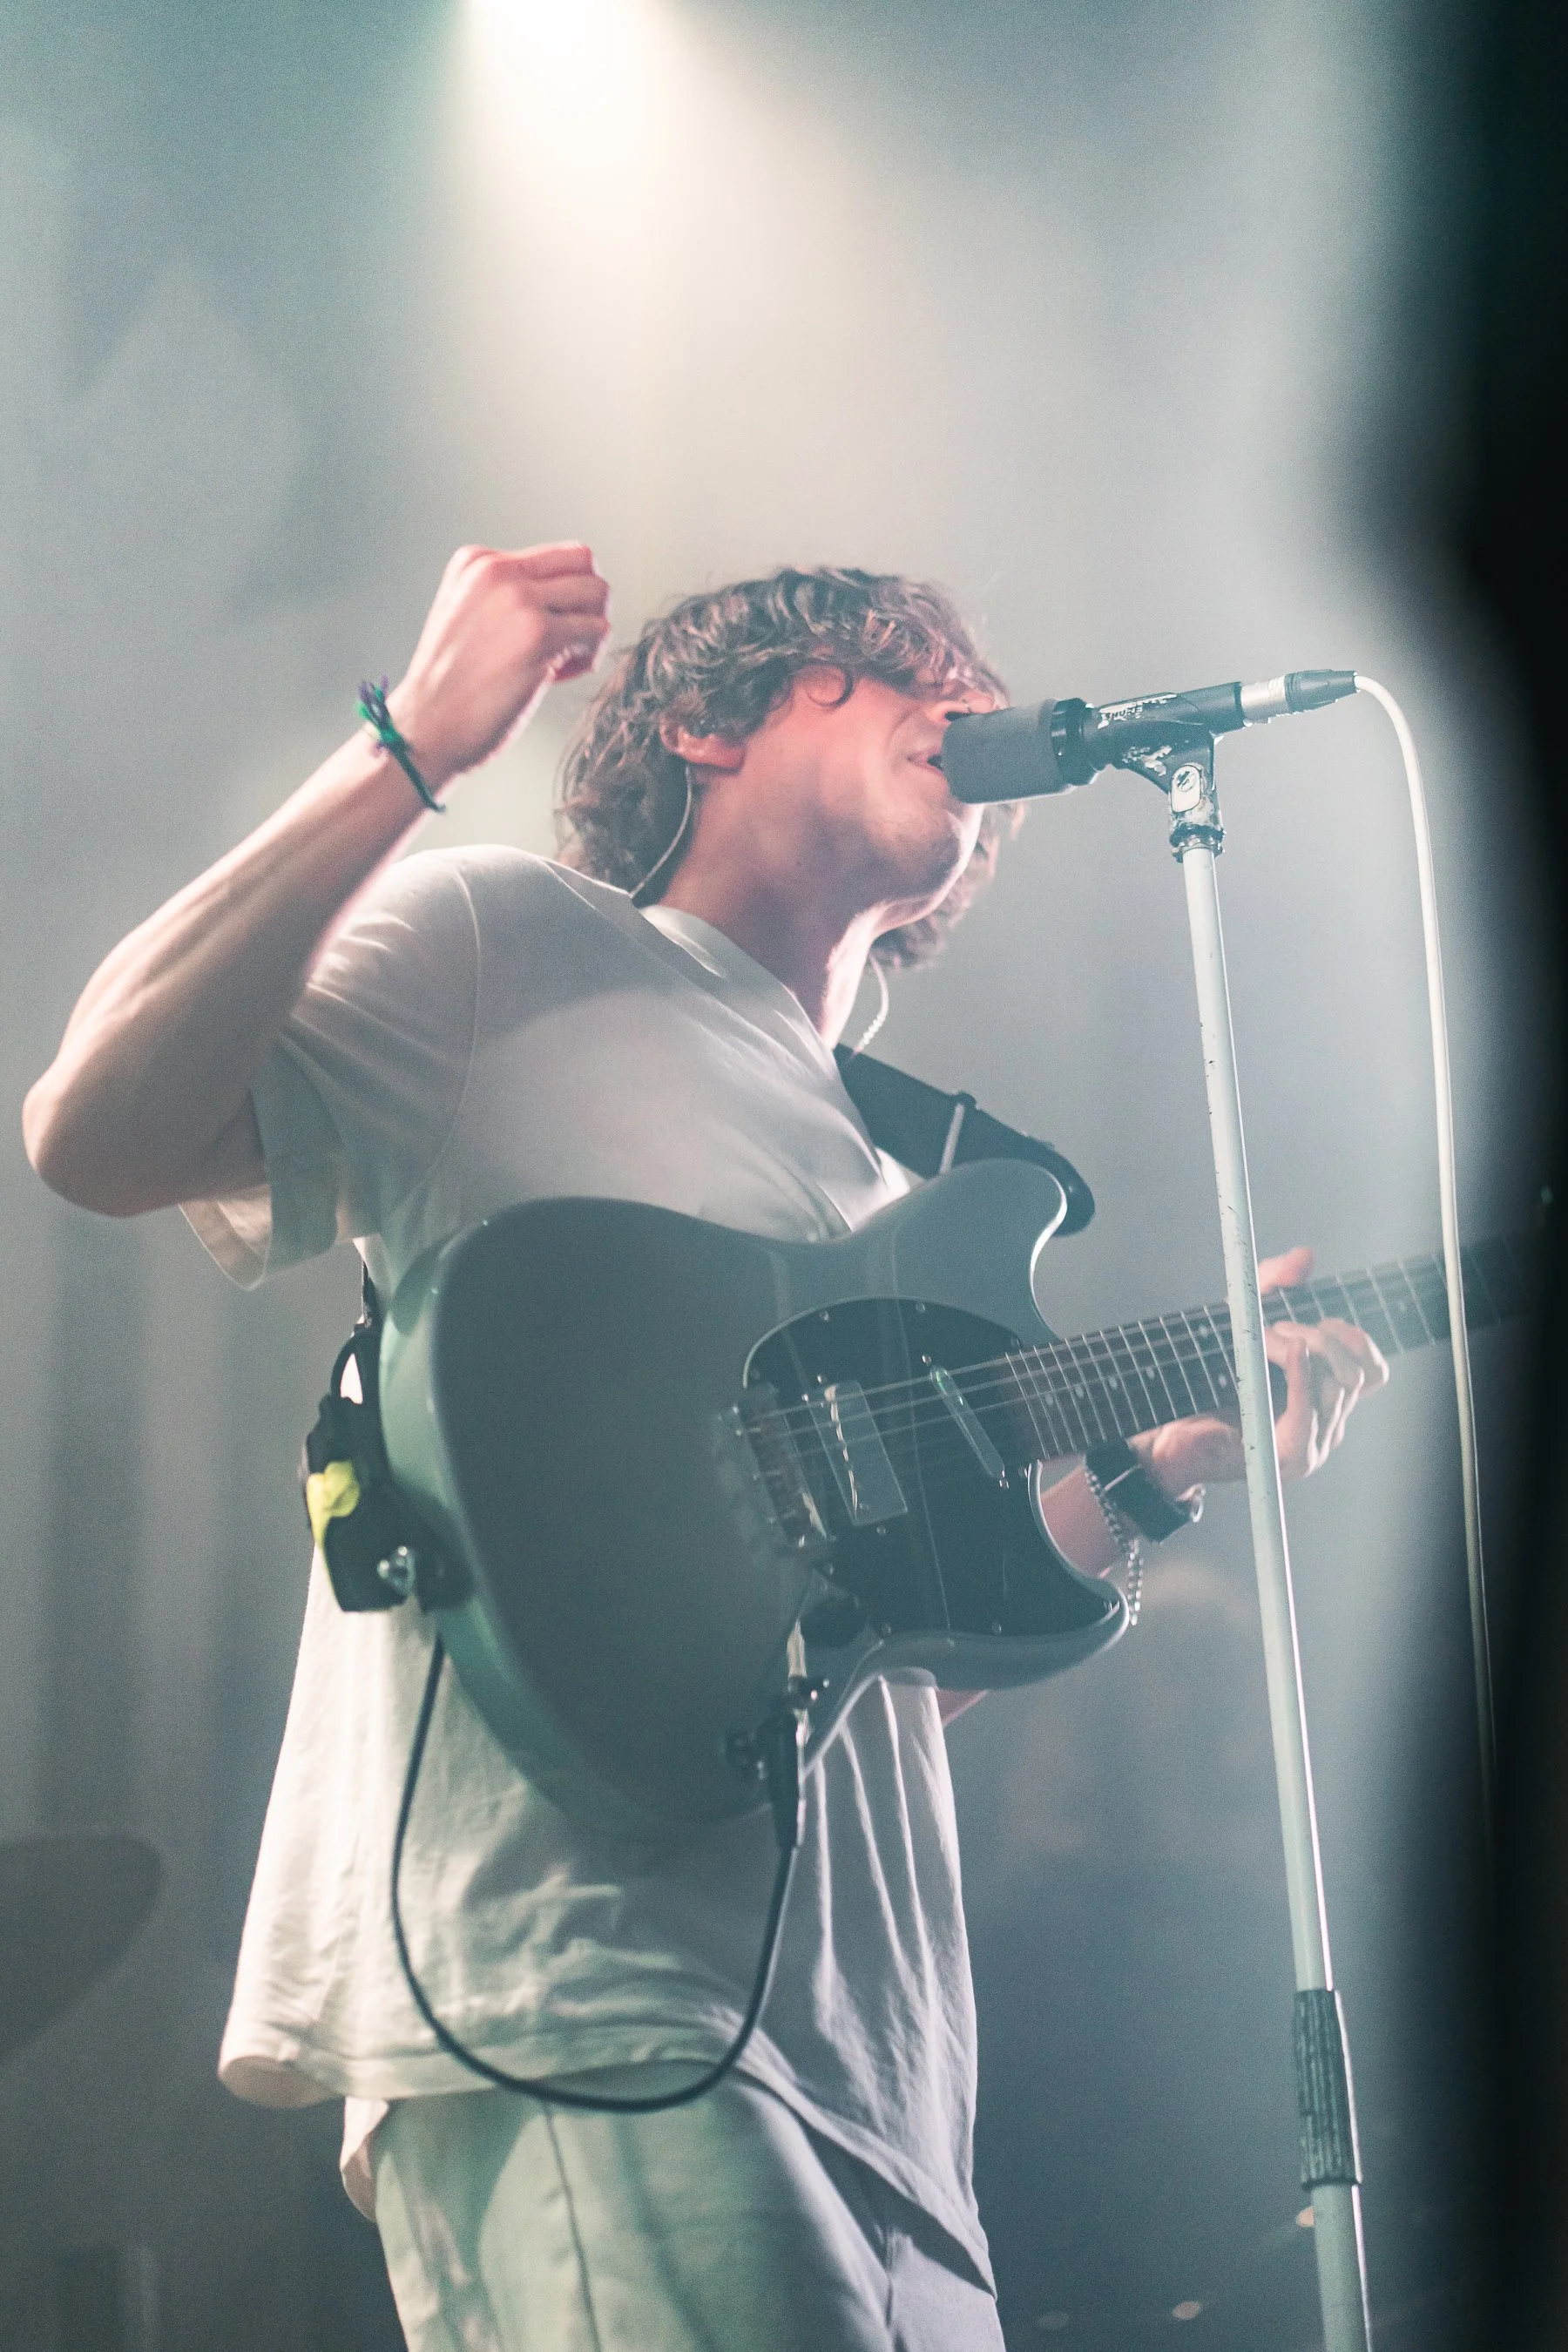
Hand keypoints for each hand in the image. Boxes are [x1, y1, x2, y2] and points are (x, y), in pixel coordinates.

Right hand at [385, 542, 610, 790]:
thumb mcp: (470, 615)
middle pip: (584, 562)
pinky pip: (598, 631)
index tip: (545, 630)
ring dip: (592, 631)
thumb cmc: (452, 687)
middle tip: (571, 641)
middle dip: (589, 604)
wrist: (427, 728)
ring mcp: (518, 599)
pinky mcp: (537, 634)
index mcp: (478, 561)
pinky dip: (588, 658)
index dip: (564, 596)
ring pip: (598, 592)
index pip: (556, 556)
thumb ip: (508, 595)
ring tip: (563, 661)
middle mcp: (497, 570)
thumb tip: (570, 596)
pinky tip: (556, 677)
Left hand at [1131, 1245, 1389, 1499]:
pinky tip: (1291, 1349)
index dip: (1356, 1339)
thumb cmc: (1208, 1378)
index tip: (1319, 1321)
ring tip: (1262, 1339)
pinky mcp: (1292, 1456)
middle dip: (1321, 1337)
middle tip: (1277, 1327)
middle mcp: (1329, 1425)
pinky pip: (1311, 1412)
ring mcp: (1315, 1445)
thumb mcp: (1243, 1318)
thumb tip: (1305, 1256)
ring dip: (1301, 1347)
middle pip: (1357, 1373)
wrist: (1171, 1428)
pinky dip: (1302, 1375)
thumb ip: (1273, 1284)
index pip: (1375, 1371)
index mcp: (1327, 1400)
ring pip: (1339, 1387)